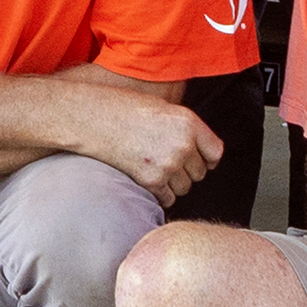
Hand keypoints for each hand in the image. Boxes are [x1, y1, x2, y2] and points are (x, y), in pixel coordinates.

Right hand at [54, 74, 219, 202]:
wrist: (90, 117)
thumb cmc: (122, 108)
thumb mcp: (162, 108)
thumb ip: (183, 128)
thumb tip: (198, 149)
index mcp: (188, 122)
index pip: (215, 152)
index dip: (207, 158)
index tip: (198, 159)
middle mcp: (182, 144)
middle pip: (200, 173)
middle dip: (186, 170)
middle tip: (166, 161)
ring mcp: (167, 164)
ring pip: (184, 188)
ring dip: (173, 183)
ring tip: (154, 169)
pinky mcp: (150, 180)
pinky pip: (167, 198)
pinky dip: (160, 194)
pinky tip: (146, 180)